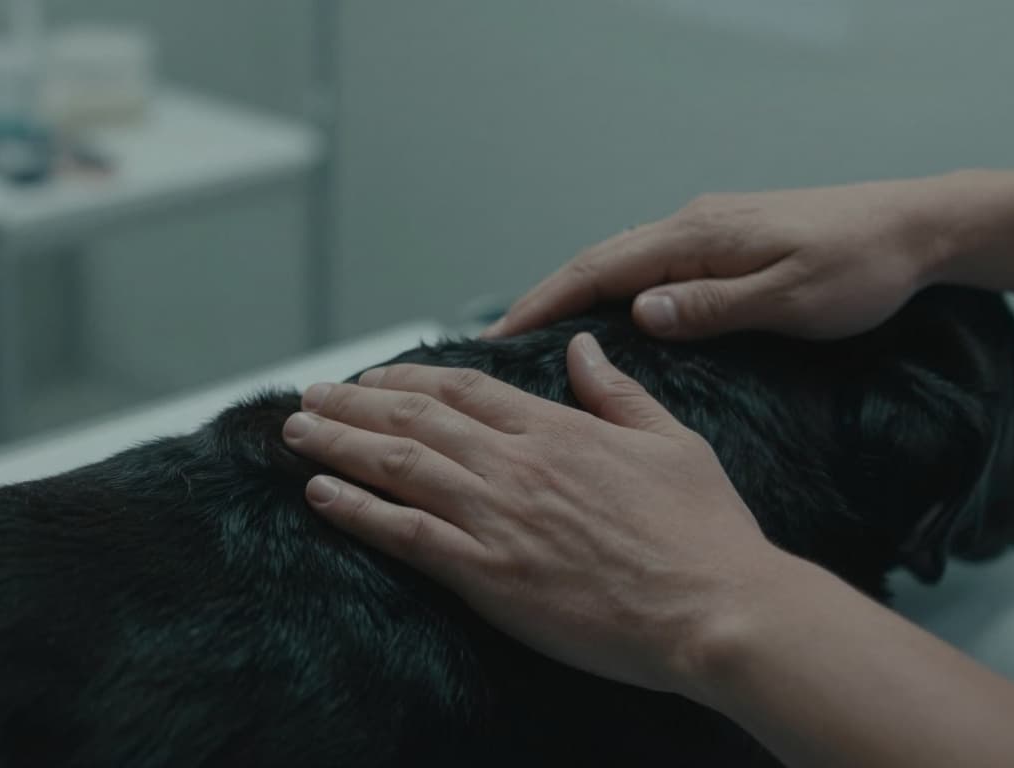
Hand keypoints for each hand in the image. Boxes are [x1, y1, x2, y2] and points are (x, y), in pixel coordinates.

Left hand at [280, 333, 784, 701]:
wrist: (717, 608)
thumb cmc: (704, 532)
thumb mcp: (671, 441)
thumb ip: (617, 392)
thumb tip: (583, 348)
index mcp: (558, 430)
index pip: (463, 388)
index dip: (408, 378)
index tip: (372, 376)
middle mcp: (517, 464)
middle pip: (415, 418)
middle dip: (353, 403)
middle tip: (310, 396)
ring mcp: (498, 518)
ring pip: (398, 466)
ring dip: (339, 444)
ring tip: (296, 431)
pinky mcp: (488, 574)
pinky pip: (405, 533)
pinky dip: (356, 510)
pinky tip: (319, 494)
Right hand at [485, 178, 951, 339]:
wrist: (916, 226)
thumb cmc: (861, 267)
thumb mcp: (789, 299)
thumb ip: (711, 307)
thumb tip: (638, 314)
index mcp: (699, 236)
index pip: (600, 270)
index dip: (545, 302)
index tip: (499, 337)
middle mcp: (693, 223)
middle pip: (599, 261)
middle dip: (545, 299)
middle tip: (499, 343)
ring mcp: (708, 228)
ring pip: (623, 260)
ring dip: (576, 293)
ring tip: (538, 334)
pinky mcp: (726, 237)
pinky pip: (650, 262)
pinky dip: (613, 288)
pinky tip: (608, 314)